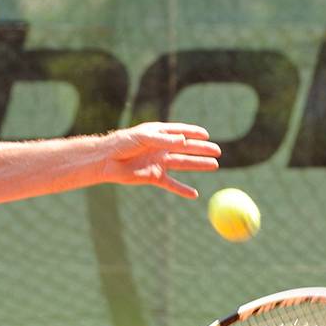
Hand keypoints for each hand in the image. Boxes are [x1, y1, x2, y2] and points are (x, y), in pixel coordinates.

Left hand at [101, 121, 222, 198]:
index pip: (181, 131)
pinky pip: (171, 184)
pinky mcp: (154, 177)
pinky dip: (182, 190)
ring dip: (198, 164)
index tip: (207, 135)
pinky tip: (194, 194)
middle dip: (202, 150)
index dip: (194, 133)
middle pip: (187, 148)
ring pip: (183, 164)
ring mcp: (159, 163)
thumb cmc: (123, 143)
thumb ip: (163, 139)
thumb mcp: (143, 137)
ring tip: (214, 165)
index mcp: (159, 133)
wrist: (107, 160)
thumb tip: (184, 141)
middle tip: (218, 151)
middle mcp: (162, 148)